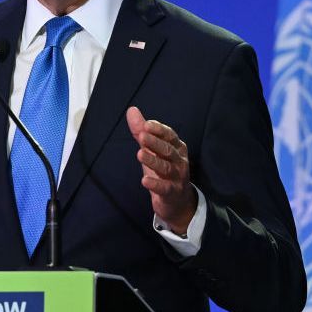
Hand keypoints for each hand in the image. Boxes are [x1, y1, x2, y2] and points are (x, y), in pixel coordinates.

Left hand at [126, 106, 196, 234]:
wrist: (177, 201)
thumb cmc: (163, 171)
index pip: (169, 135)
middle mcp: (179, 160)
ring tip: (140, 154)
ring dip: (153, 160)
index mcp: (176, 148)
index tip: (146, 124)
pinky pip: (164, 188)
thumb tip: (131, 110)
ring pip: (166, 167)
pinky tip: (144, 180)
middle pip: (168, 150)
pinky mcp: (172, 192)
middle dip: (155, 142)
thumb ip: (142, 131)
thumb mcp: (152, 150)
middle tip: (142, 136)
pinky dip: (155, 184)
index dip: (159, 130)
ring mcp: (177, 177)